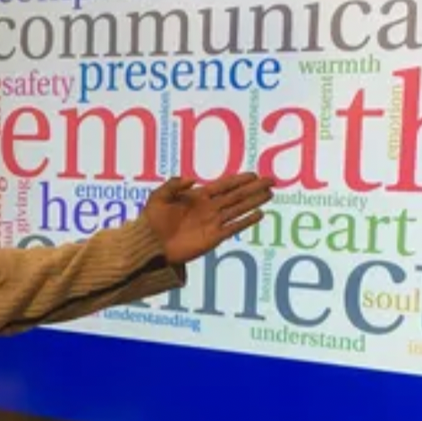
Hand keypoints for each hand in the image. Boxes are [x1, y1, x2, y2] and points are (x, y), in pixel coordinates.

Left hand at [142, 172, 274, 264]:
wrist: (150, 246)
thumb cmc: (151, 221)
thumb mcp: (158, 197)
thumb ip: (173, 185)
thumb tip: (192, 179)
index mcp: (197, 197)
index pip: (223, 185)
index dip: (238, 179)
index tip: (253, 174)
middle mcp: (209, 208)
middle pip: (236, 195)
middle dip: (253, 187)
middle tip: (271, 180)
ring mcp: (212, 223)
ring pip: (238, 209)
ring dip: (254, 201)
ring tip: (269, 193)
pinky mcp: (213, 238)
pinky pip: (234, 227)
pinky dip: (246, 220)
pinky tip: (259, 214)